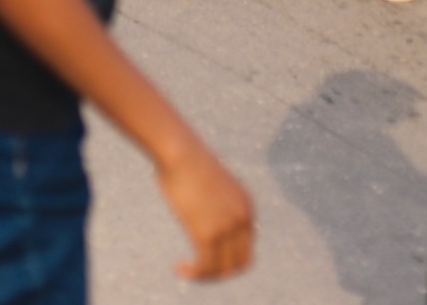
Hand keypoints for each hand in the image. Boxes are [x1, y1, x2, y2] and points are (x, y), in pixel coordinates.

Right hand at [155, 140, 254, 281]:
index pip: (247, 247)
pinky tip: (179, 267)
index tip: (206, 257)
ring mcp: (227, 227)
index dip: (228, 258)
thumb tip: (203, 211)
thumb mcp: (211, 184)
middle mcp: (242, 218)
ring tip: (186, 270)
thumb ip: (214, 201)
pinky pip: (205, 268)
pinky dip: (193, 274)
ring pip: (223, 271)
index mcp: (247, 205)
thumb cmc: (188, 163)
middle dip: (220, 271)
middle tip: (198, 268)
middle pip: (241, 264)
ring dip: (204, 276)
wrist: (180, 152)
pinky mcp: (208, 234)